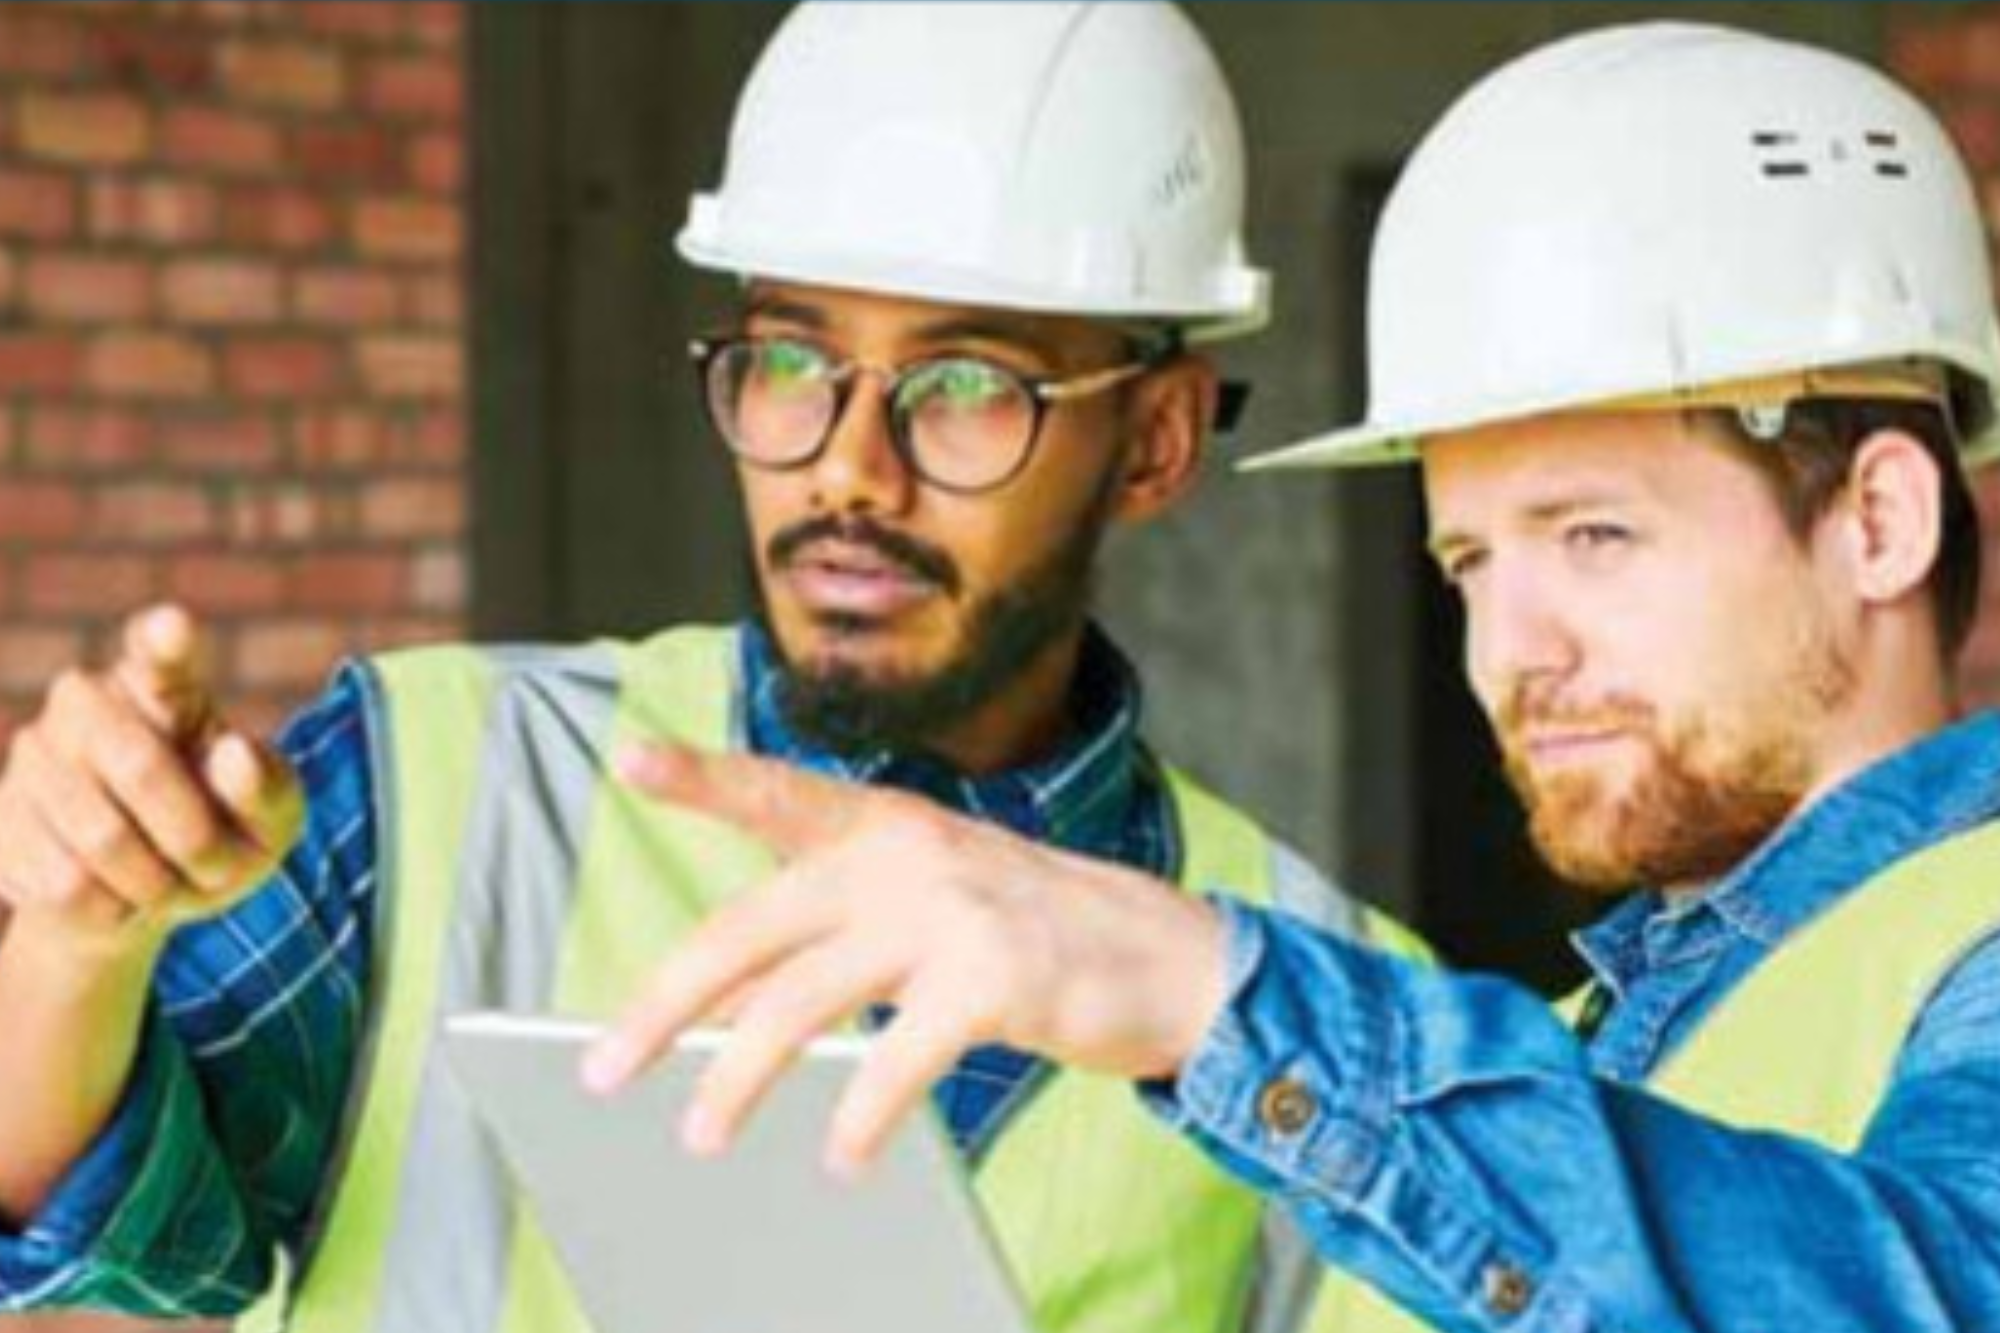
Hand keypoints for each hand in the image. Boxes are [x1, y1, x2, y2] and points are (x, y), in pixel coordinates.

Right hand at [0, 604, 304, 961]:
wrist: (143, 893)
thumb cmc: (222, 833)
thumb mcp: (270, 821)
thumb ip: (264, 789)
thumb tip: (232, 753)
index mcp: (166, 686)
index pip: (160, 650)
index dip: (165, 639)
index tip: (176, 628)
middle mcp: (87, 702)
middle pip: (141, 766)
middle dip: (195, 836)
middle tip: (218, 866)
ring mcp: (33, 754)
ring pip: (102, 838)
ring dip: (156, 884)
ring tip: (167, 883)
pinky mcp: (2, 817)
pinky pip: (65, 885)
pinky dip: (111, 911)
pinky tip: (116, 898)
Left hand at [586, 743, 1226, 1176]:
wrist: (1166, 956)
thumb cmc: (1028, 937)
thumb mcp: (922, 917)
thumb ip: (829, 947)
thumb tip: (722, 1014)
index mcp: (883, 828)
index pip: (777, 797)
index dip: (702, 778)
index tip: (630, 760)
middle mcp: (906, 854)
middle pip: (753, 926)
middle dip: (667, 1003)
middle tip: (604, 1069)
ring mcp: (950, 909)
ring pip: (803, 998)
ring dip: (738, 1077)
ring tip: (700, 1135)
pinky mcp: (995, 975)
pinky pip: (898, 1056)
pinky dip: (860, 1115)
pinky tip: (841, 1157)